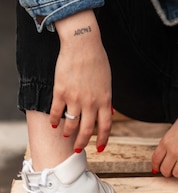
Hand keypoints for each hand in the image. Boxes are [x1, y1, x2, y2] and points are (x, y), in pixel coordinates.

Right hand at [50, 10, 112, 152]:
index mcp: (105, 98)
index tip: (100, 148)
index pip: (106, 126)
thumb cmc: (97, 58)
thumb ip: (106, 97)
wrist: (82, 43)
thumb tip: (108, 112)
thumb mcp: (107, 79)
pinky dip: (54, 121)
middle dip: (81, 144)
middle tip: (77, 149)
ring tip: (65, 135)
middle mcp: (91, 102)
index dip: (103, 140)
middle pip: (87, 131)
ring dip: (67, 133)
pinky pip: (56, 113)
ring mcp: (75, 98)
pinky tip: (54, 123)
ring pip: (70, 126)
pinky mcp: (60, 92)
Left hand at [151, 105, 177, 179]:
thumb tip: (167, 150)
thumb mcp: (175, 126)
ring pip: (177, 175)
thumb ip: (169, 139)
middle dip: (167, 171)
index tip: (157, 169)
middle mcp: (173, 151)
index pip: (156, 160)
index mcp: (166, 141)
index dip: (156, 167)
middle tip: (172, 169)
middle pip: (165, 170)